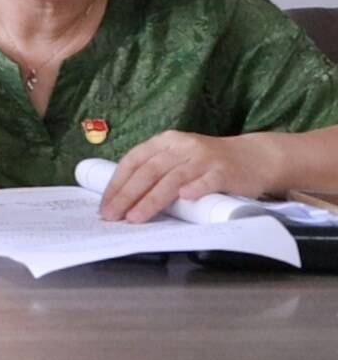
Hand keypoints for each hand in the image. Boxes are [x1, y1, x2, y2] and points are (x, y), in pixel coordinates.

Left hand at [99, 130, 272, 222]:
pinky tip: (185, 198)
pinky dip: (196, 188)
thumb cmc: (208, 163)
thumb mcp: (178, 160)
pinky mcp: (225, 171)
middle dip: (128, 195)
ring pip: (173, 178)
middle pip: (149, 171)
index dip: (117, 183)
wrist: (255, 157)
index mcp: (165, 142)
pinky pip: (208, 180)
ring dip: (152, 199)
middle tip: (113, 215)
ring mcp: (204, 158)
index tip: (105, 205)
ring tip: (136, 217)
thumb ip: (156, 173)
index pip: (134, 161)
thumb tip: (124, 200)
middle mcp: (182, 146)